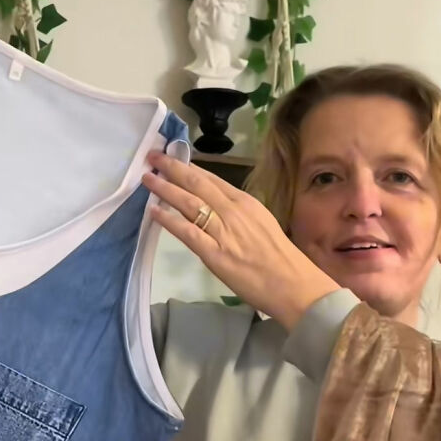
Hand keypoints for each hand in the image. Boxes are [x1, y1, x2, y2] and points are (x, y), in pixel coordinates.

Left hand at [144, 151, 340, 331]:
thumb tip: (218, 211)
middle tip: (153, 156)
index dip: (189, 167)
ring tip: (148, 178)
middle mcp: (233, 211)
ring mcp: (223, 230)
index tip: (173, 157)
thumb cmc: (280, 259)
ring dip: (165, 189)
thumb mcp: (261, 225)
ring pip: (189, 202)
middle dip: (172, 167)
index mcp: (245, 202)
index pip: (212, 179)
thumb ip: (239, 216)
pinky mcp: (214, 252)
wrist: (293, 284)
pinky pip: (187, 231)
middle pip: (197, 183)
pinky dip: (169, 220)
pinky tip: (154, 212)